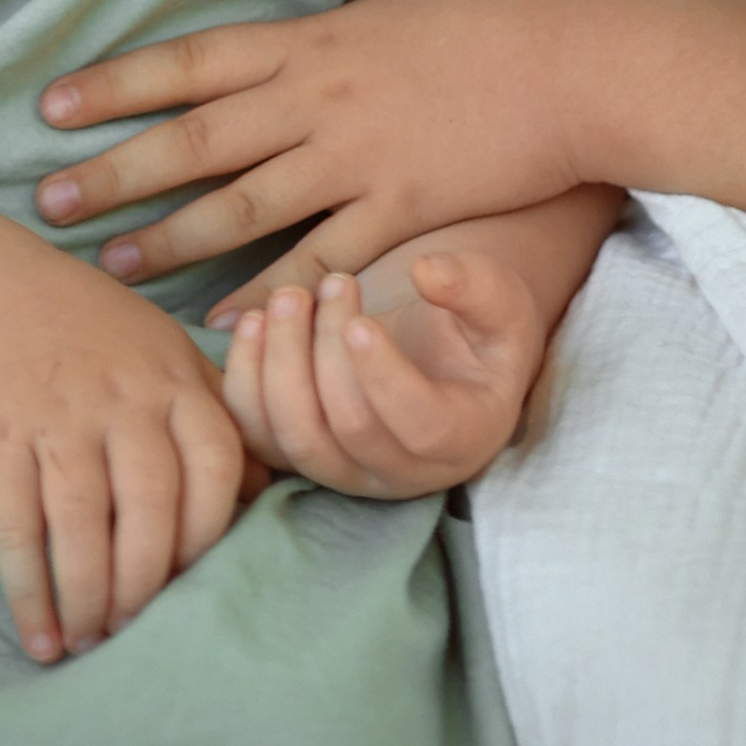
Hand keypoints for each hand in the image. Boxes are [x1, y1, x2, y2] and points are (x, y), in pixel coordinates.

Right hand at [0, 254, 249, 667]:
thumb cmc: (87, 328)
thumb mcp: (163, 349)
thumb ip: (215, 411)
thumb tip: (259, 487)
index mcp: (173, 379)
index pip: (215, 464)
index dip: (210, 532)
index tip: (195, 581)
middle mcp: (122, 399)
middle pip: (151, 507)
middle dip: (147, 583)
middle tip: (135, 631)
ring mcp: (58, 418)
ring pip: (84, 525)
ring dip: (88, 597)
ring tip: (88, 642)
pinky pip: (17, 527)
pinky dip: (29, 590)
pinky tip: (39, 634)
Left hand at [35, 0, 591, 298]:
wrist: (575, 66)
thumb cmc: (497, 17)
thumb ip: (340, 25)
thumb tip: (306, 33)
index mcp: (313, 40)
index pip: (193, 62)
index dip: (118, 83)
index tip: (52, 103)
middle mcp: (318, 100)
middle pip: (196, 140)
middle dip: (116, 169)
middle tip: (47, 198)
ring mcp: (357, 161)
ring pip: (242, 208)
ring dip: (172, 240)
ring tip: (112, 263)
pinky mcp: (401, 212)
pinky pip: (318, 263)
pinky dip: (268, 295)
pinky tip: (224, 323)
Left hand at [222, 254, 548, 497]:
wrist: (442, 360)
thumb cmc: (478, 332)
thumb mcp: (501, 303)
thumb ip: (475, 287)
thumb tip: (428, 272)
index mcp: (461, 438)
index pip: (419, 425)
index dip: (385, 377)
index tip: (361, 321)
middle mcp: (400, 473)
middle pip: (347, 431)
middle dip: (327, 351)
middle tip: (331, 284)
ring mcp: (344, 471)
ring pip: (295, 439)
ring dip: (279, 364)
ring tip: (288, 298)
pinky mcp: (298, 456)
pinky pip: (256, 435)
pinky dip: (244, 382)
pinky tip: (252, 322)